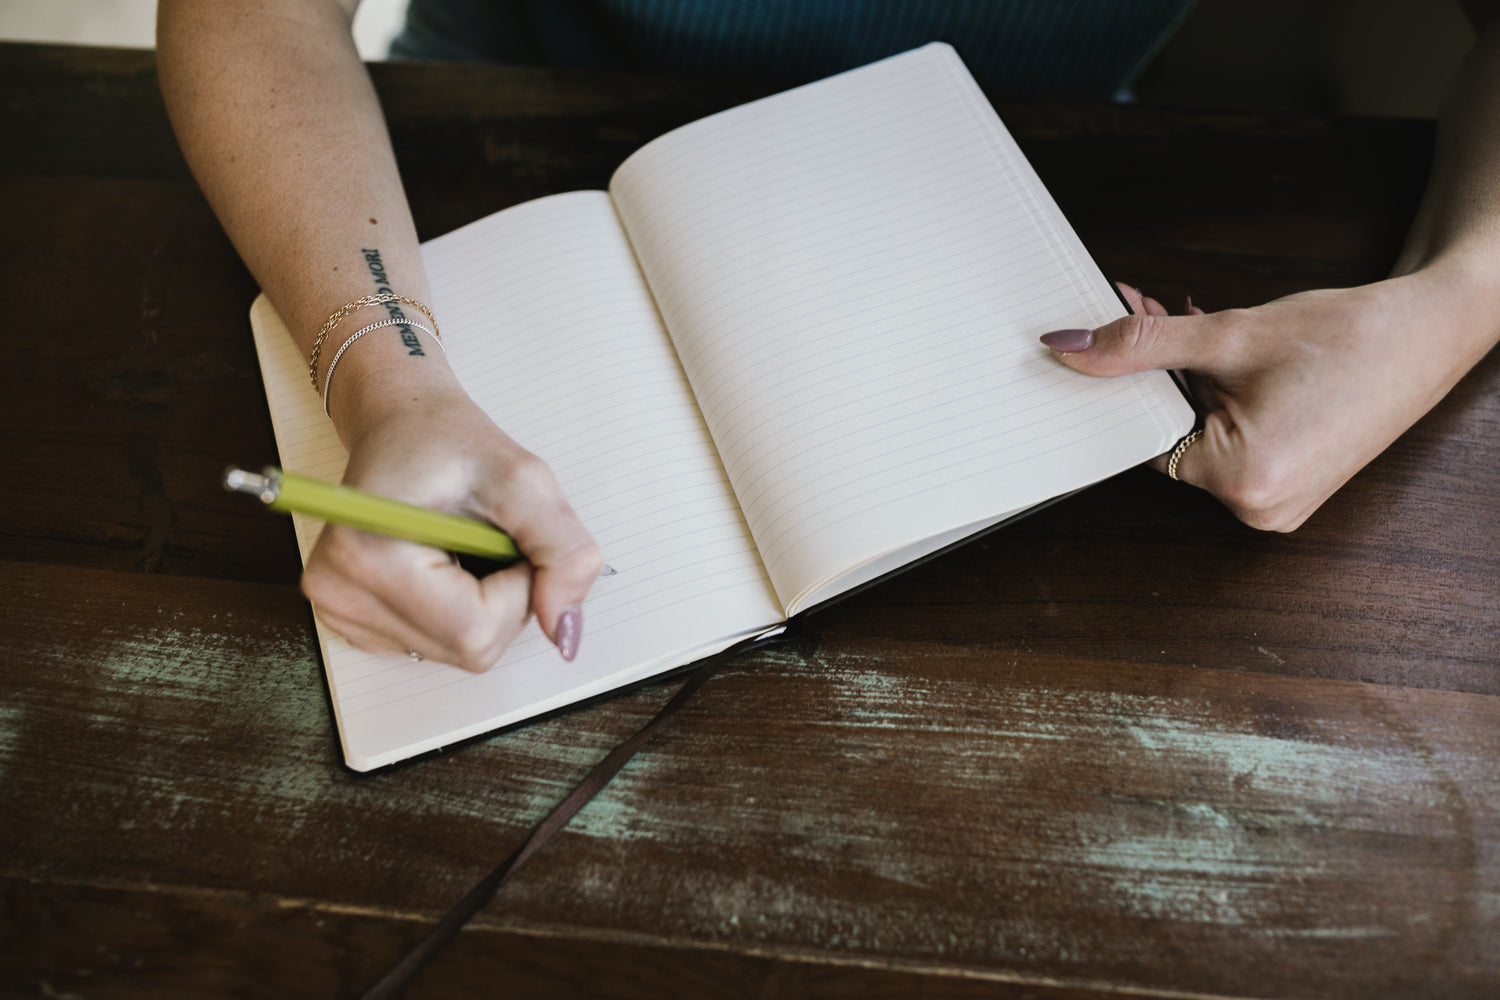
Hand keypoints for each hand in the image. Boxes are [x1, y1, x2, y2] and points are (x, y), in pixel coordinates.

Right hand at [301, 383, 603, 670]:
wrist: (402, 425)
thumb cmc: (451, 442)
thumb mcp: (525, 480)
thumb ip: (562, 553)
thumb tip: (566, 632)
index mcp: (367, 557)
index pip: (477, 630)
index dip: (521, 587)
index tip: (513, 533)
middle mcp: (340, 595)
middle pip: (470, 649)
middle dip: (506, 597)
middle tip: (491, 535)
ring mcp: (341, 613)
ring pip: (460, 651)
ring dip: (486, 602)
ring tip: (463, 542)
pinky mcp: (353, 621)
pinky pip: (439, 643)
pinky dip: (460, 608)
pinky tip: (443, 561)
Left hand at [1041, 271, 1492, 529]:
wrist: (1433, 330)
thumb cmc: (1352, 336)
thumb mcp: (1232, 335)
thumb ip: (1143, 345)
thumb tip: (1073, 349)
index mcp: (1244, 481)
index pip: (1143, 439)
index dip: (1118, 385)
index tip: (1097, 339)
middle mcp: (1259, 507)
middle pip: (1172, 434)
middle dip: (1150, 371)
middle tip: (1131, 309)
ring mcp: (1278, 501)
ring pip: (1200, 433)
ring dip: (1182, 377)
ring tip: (1171, 316)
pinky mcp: (1291, 483)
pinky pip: (1232, 441)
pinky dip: (1215, 396)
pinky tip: (1209, 350)